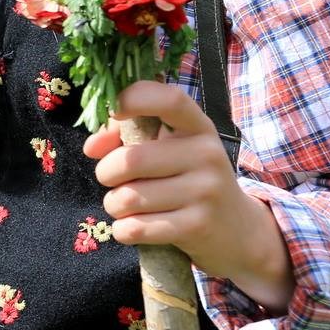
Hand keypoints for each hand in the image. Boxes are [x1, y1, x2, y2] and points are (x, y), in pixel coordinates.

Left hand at [84, 80, 293, 313]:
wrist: (237, 230)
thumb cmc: (188, 180)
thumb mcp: (170, 150)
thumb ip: (127, 136)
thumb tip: (92, 147)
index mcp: (198, 127)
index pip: (169, 99)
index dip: (134, 98)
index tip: (113, 111)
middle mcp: (207, 154)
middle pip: (131, 160)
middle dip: (106, 173)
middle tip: (110, 180)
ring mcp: (206, 191)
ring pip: (128, 198)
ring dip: (114, 204)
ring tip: (124, 205)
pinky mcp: (198, 226)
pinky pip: (136, 228)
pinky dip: (122, 230)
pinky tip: (131, 227)